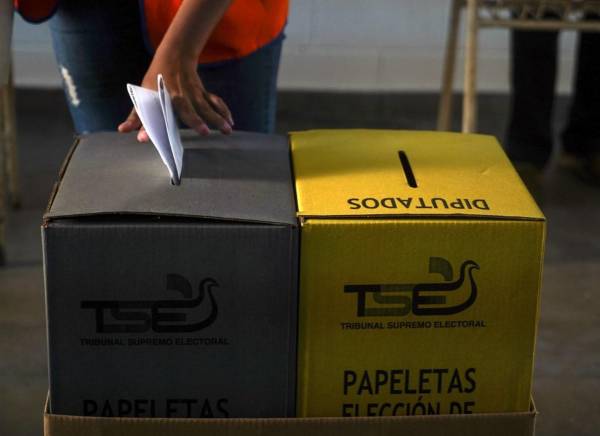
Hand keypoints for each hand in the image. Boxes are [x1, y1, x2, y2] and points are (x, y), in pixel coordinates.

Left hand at [118, 48, 233, 141]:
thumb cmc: (156, 81)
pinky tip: (231, 122)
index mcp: (161, 98)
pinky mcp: (203, 93)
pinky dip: (224, 110)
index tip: (144, 138)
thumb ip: (136, 116)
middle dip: (196, 120)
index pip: (154, 113)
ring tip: (227, 130)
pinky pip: (215, 102)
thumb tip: (123, 130)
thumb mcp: (143, 95)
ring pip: (207, 106)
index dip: (147, 126)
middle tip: (204, 132)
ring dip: (218, 118)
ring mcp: (193, 94)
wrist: (175, 57)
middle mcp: (179, 96)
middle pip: (189, 109)